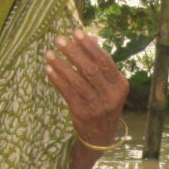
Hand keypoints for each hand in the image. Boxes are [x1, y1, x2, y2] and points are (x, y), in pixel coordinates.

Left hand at [44, 28, 128, 147]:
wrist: (101, 135)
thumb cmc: (105, 101)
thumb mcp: (109, 84)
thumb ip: (100, 62)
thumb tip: (90, 37)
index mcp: (120, 85)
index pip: (105, 61)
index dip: (89, 46)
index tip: (76, 32)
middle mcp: (110, 96)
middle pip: (90, 70)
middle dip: (73, 53)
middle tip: (59, 39)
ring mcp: (96, 106)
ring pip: (76, 81)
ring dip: (61, 65)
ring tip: (49, 53)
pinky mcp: (81, 113)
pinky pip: (67, 93)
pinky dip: (57, 80)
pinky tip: (48, 69)